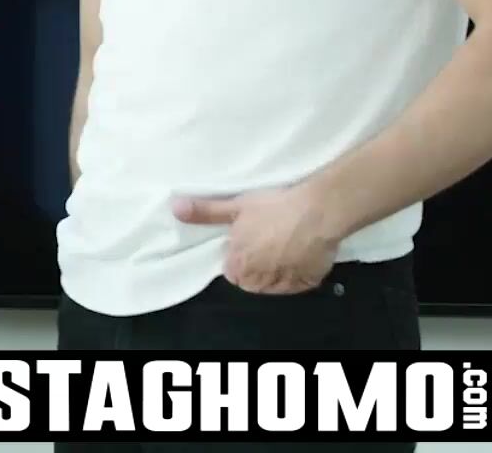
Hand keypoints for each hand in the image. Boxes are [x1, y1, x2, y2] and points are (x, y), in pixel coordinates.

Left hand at [171, 185, 341, 294]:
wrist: (316, 211)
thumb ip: (205, 212)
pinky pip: (298, 284)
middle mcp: (260, 279)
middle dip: (254, 269)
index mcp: (239, 264)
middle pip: (251, 282)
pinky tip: (299, 257)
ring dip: (274, 274)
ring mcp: (286, 283)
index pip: (231, 272)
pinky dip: (297, 275)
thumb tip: (175, 209)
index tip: (245, 244)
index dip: (237, 258)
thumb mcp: (235, 206)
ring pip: (274, 286)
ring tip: (281, 251)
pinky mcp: (309, 282)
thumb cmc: (272, 207)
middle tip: (264, 246)